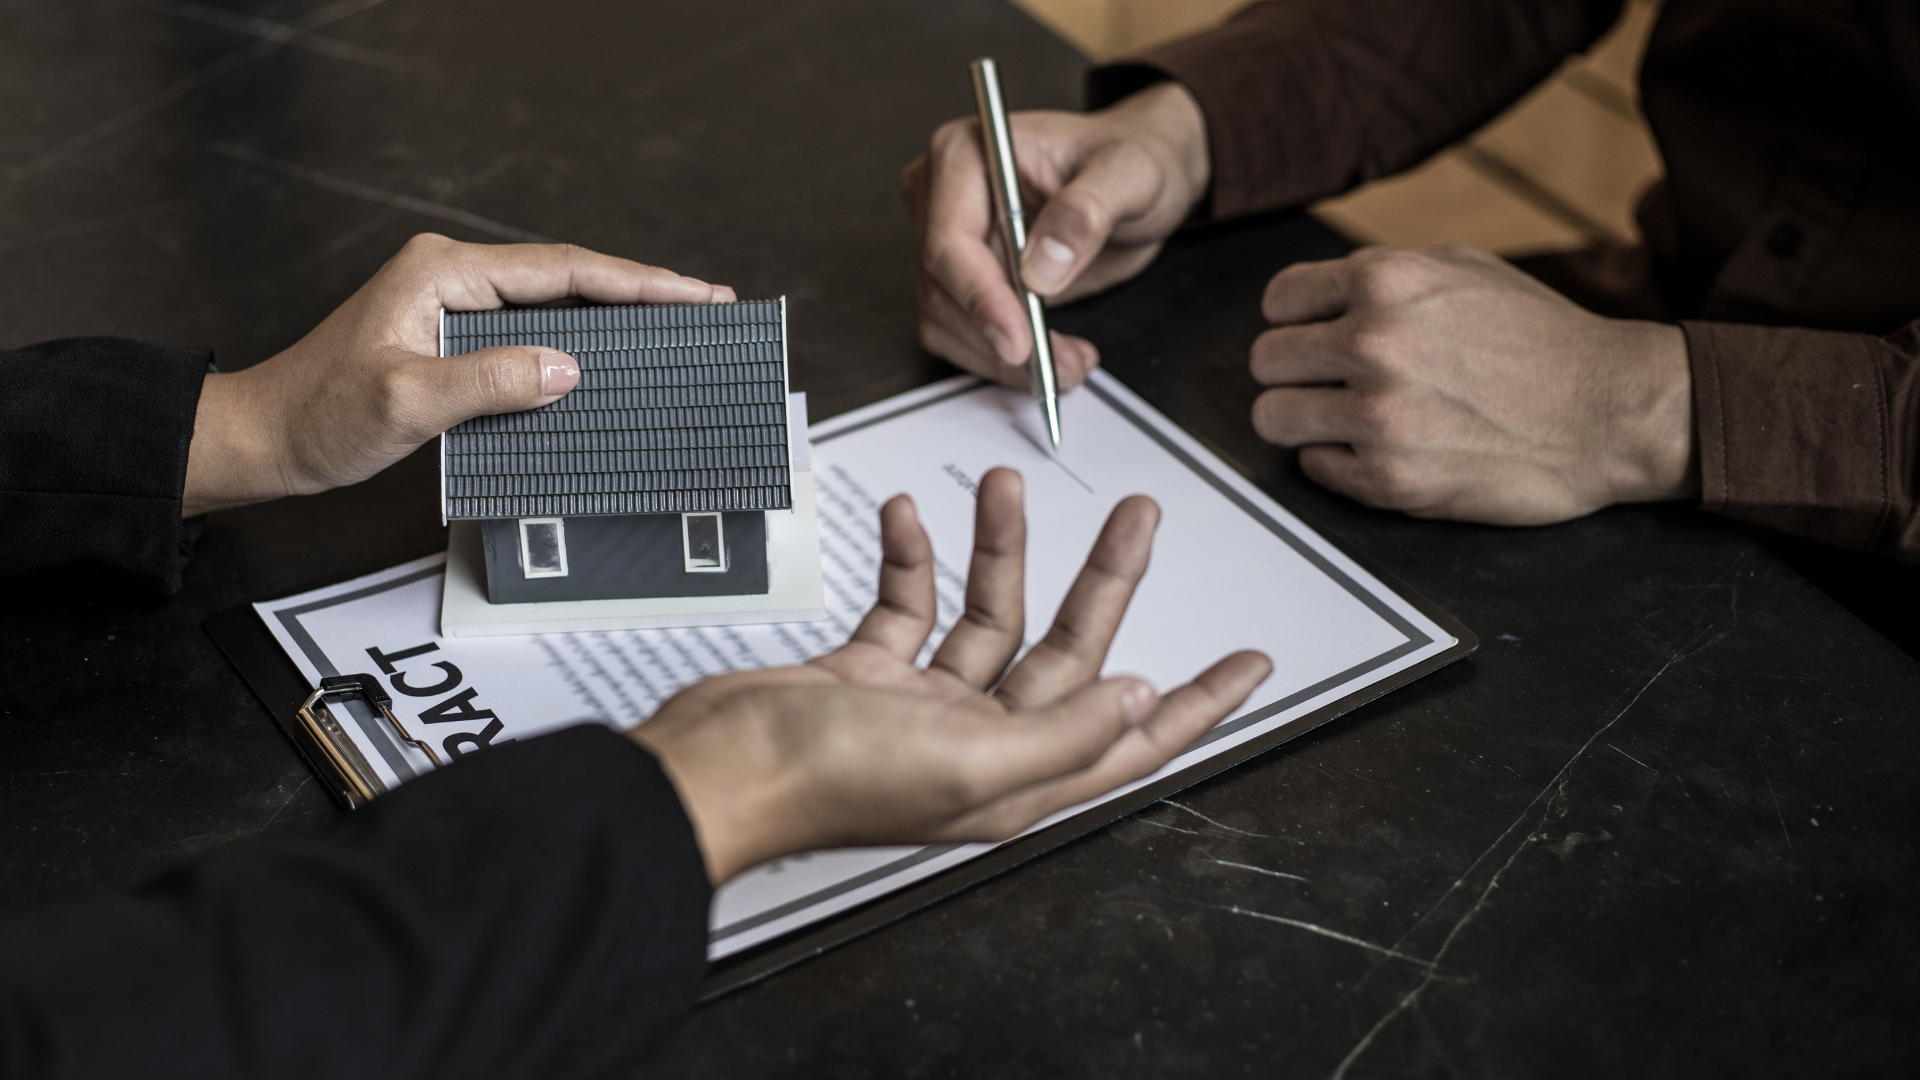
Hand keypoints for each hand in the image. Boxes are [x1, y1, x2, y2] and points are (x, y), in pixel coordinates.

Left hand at [181, 233, 734, 516]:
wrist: (265, 440)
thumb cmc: (317, 417)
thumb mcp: (406, 402)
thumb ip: (488, 382)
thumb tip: (566, 368)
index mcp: (443, 271)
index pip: (561, 269)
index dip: (635, 281)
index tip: (692, 292)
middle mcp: (451, 276)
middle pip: (568, 277)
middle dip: (641, 291)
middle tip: (707, 305)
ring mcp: (452, 306)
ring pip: (554, 304)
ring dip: (615, 316)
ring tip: (677, 329)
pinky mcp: (452, 339)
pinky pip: (531, 333)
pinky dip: (578, 343)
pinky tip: (610, 362)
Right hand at [632, 468, 1270, 883]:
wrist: (708, 770)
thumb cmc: (821, 780)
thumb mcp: (967, 761)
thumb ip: (1063, 732)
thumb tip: (1144, 699)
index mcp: (1017, 779)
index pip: (1133, 739)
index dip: (1201, 704)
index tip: (1254, 664)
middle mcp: (982, 744)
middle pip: (1068, 653)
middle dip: (1105, 581)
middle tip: (1139, 515)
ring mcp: (925, 706)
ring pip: (990, 614)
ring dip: (1000, 548)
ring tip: (1005, 483)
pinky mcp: (870, 672)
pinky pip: (911, 603)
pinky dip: (915, 556)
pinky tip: (909, 514)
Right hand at [902, 81, 1209, 387]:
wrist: (1135, 180)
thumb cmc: (1128, 157)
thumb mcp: (1128, 173)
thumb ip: (1085, 213)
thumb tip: (1042, 266)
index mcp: (966, 153)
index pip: (949, 240)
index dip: (980, 297)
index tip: (1018, 341)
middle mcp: (943, 195)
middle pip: (943, 290)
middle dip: (1001, 338)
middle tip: (1063, 362)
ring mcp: (949, 240)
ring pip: (947, 322)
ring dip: (1003, 358)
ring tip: (1069, 359)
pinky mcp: (964, 279)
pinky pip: (964, 334)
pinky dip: (1002, 359)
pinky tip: (1052, 351)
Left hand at [1250, 245, 1696, 524]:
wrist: (1611, 413)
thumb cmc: (1543, 339)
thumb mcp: (1464, 270)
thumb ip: (1385, 275)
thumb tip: (1320, 295)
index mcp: (1385, 281)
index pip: (1278, 301)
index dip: (1295, 320)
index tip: (1315, 336)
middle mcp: (1374, 343)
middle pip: (1266, 363)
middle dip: (1294, 372)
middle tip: (1328, 384)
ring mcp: (1379, 415)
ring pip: (1274, 419)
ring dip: (1304, 420)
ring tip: (1344, 419)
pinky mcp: (1389, 479)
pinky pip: (1313, 467)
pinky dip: (1337, 461)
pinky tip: (1379, 449)